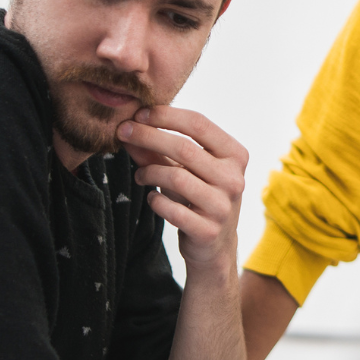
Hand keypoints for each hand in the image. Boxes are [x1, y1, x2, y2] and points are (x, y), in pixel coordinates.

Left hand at [118, 106, 247, 274]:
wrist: (215, 245)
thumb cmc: (198, 197)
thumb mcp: (184, 170)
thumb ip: (158, 150)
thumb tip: (128, 128)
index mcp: (235, 155)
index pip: (199, 124)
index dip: (166, 115)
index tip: (139, 114)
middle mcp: (234, 179)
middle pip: (184, 148)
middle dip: (148, 136)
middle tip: (124, 133)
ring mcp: (223, 206)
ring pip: (176, 177)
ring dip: (148, 171)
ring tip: (139, 175)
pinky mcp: (208, 230)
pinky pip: (171, 208)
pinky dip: (155, 200)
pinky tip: (152, 198)